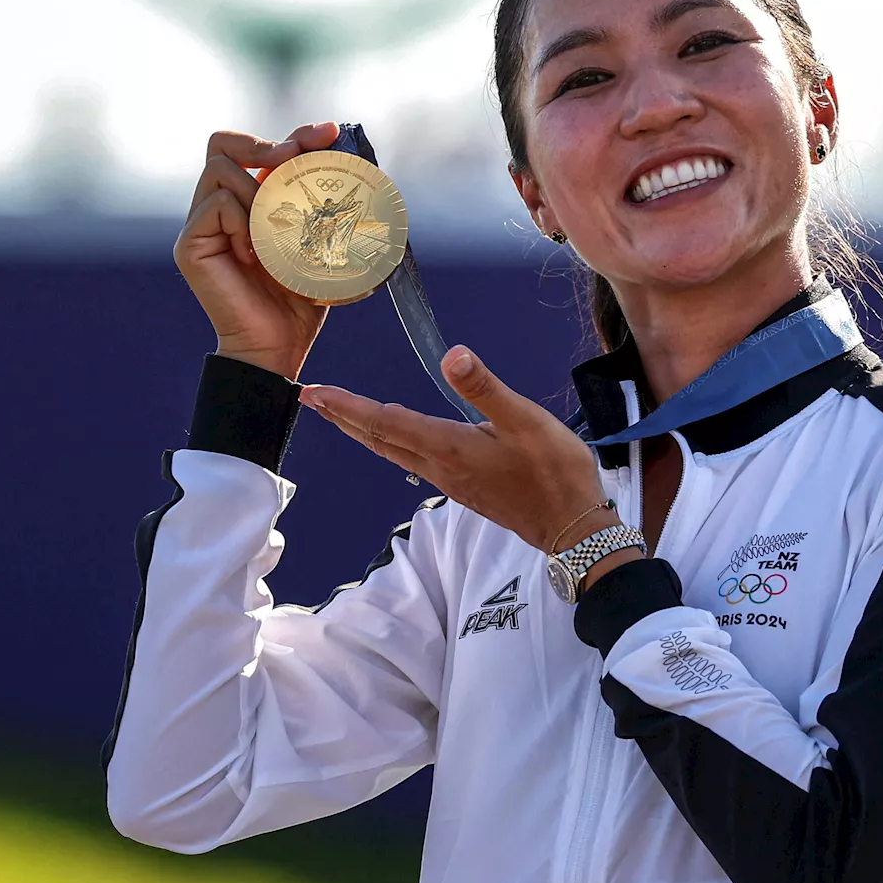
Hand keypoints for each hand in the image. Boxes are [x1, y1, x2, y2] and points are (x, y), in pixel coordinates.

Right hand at [175, 122, 339, 380]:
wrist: (278, 346)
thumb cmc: (300, 297)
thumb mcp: (319, 241)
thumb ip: (322, 205)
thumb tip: (348, 160)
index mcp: (246, 200)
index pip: (255, 147)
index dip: (291, 134)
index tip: (327, 133)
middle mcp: (217, 205)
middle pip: (222, 144)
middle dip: (263, 143)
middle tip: (294, 157)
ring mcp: (199, 224)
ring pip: (221, 171)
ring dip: (256, 191)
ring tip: (277, 232)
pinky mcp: (189, 244)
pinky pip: (216, 205)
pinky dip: (243, 220)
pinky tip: (257, 254)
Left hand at [300, 346, 611, 554]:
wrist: (572, 527)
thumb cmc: (554, 472)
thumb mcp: (525, 420)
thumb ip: (486, 388)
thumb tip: (451, 354)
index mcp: (448, 446)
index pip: (385, 421)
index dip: (347, 405)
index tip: (314, 392)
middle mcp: (439, 466)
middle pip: (379, 439)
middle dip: (343, 418)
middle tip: (310, 399)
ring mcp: (450, 481)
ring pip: (393, 452)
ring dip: (364, 431)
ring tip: (342, 415)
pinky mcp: (464, 487)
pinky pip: (413, 460)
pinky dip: (391, 442)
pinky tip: (397, 437)